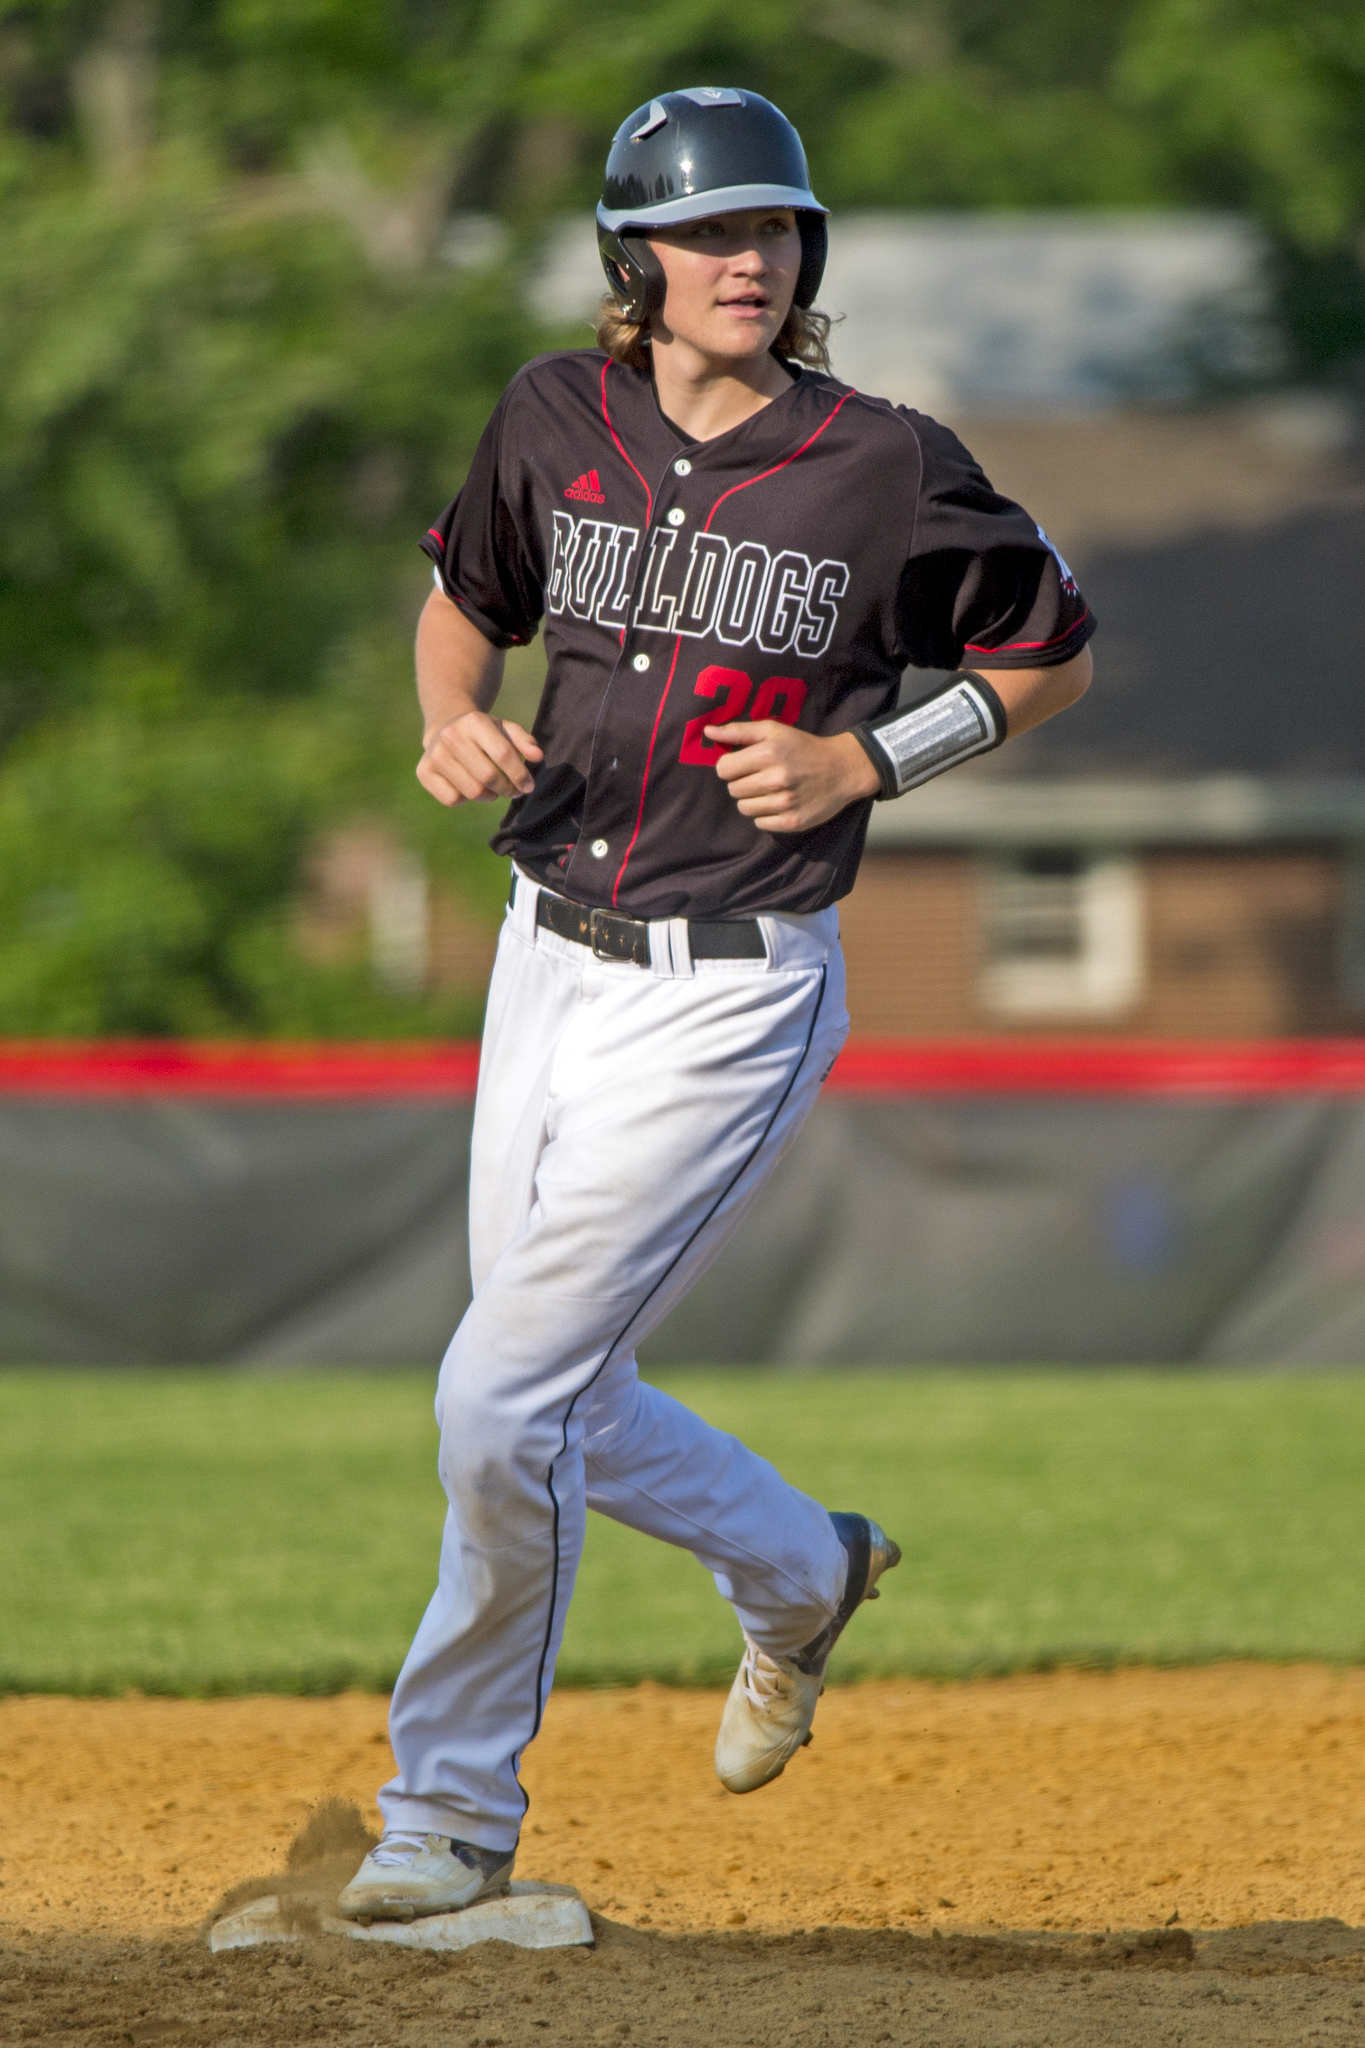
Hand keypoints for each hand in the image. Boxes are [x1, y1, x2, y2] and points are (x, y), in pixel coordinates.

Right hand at [417, 710, 542, 806]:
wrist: (445, 728)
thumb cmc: (484, 733)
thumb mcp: (505, 729)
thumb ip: (524, 741)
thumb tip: (538, 757)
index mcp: (474, 721)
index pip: (503, 755)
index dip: (520, 775)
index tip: (528, 786)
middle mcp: (451, 736)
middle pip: (488, 777)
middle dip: (507, 789)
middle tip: (514, 791)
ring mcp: (434, 754)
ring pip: (472, 791)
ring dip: (489, 795)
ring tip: (493, 788)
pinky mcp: (423, 772)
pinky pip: (453, 799)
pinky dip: (466, 799)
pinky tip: (469, 786)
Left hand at [706, 722, 880, 832]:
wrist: (842, 769)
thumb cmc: (803, 746)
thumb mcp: (774, 730)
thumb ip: (738, 731)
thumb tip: (708, 732)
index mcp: (768, 752)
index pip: (723, 769)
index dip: (731, 766)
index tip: (745, 764)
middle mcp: (776, 778)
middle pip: (733, 790)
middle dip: (743, 782)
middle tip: (762, 776)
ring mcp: (785, 803)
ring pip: (744, 808)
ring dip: (753, 799)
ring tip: (771, 790)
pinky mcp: (792, 822)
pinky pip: (760, 823)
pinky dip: (766, 814)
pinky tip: (780, 803)